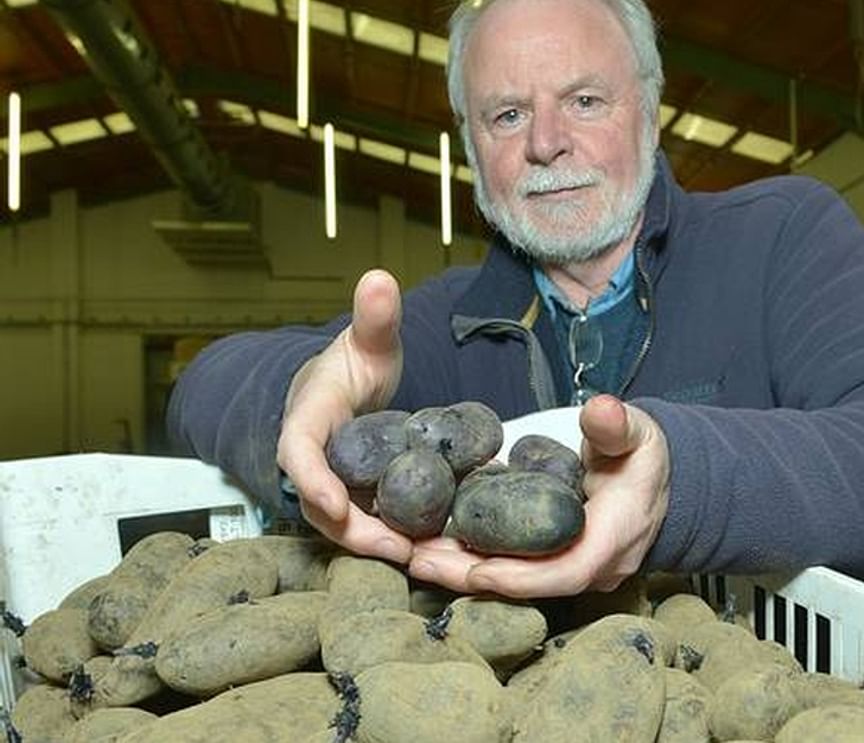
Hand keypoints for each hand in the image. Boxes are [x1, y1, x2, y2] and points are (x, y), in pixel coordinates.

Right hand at [276, 269, 410, 562]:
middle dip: (355, 532)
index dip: (313, 480)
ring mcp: (331, 486)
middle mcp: (312, 461)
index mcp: (307, 420)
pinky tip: (431, 554)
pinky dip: (395, 541)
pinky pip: (369, 526)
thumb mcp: (368, 343)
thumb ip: (375, 317)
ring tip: (420, 560)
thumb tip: (379, 279)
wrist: (347, 390)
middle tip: (398, 549)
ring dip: (378, 546)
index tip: (336, 504)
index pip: (297, 451)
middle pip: (322, 505)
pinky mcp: (354, 502)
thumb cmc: (352, 366)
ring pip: (345, 526)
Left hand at [408, 395, 669, 597]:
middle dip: (469, 575)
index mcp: (613, 538)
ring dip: (461, 568)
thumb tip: (602, 410)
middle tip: (417, 559)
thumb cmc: (643, 456)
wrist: (659, 481)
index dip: (520, 576)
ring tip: (410, 552)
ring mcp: (570, 566)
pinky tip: (429, 542)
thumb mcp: (637, 434)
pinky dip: (471, 557)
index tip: (476, 570)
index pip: (567, 572)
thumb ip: (617, 426)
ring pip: (513, 578)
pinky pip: (511, 566)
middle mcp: (591, 565)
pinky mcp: (552, 560)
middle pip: (527, 584)